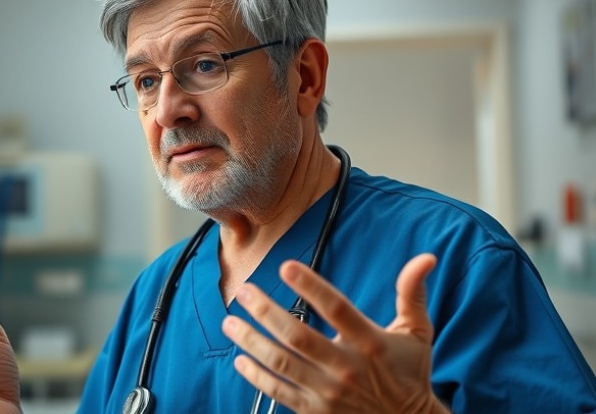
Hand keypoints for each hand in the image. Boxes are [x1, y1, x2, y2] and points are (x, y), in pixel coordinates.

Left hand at [222, 253, 448, 413]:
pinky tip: (240, 359)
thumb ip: (412, 294)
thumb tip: (426, 258)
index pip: (336, 308)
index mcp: (370, 342)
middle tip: (243, 291)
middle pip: (297, 335)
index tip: (286, 266)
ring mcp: (328, 392)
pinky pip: (279, 392)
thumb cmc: (410, 373)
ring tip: (230, 322)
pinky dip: (257, 376)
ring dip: (251, 340)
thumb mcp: (416, 333)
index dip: (311, 286)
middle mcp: (346, 367)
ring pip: (281, 363)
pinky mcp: (316, 411)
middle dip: (265, 311)